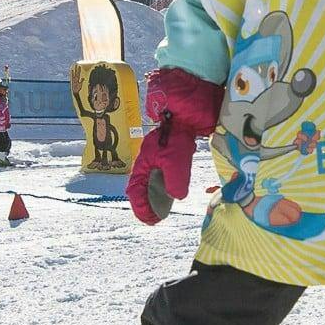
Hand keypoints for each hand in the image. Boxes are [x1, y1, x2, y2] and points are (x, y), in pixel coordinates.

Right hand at [127, 68, 221, 225]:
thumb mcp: (176, 157)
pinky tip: (176, 190)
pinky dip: (169, 185)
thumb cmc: (177, 129)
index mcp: (144, 162)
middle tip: (157, 219)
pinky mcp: (172, 152)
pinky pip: (167, 173)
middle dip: (148, 205)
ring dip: (158, 197)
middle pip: (143, 188)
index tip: (151, 220)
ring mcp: (160, 157)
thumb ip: (175, 178)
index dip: (141, 207)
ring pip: (154, 182)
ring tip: (165, 209)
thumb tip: (176, 196)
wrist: (188, 105)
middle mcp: (150, 161)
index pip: (136, 190)